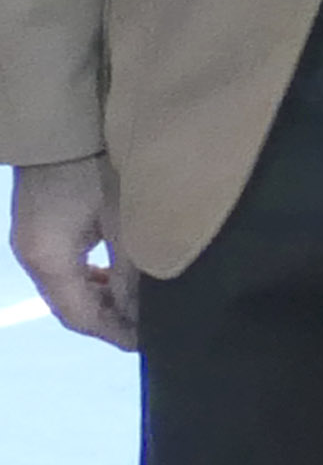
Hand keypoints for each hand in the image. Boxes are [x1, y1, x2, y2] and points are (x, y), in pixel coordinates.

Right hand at [8, 157, 136, 349]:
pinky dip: (92, 278)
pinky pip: (66, 267)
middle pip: (70, 306)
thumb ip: (131, 272)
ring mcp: (31, 240)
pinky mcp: (39, 226)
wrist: (62, 121)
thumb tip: (140, 312)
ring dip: (102, 299)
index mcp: (48, 260)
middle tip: (149, 327)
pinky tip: (117, 275)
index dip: (114, 334)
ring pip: (67, 287)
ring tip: (138, 304)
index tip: (148, 343)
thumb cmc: (97, 169)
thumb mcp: (123, 222)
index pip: (79, 316)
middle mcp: (32, 255)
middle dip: (109, 320)